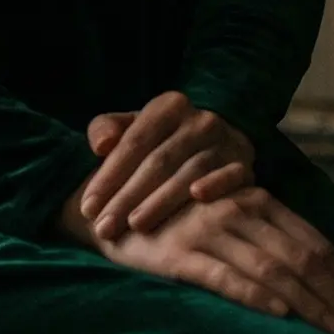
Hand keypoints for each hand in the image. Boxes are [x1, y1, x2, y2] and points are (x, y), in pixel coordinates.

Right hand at [59, 183, 333, 333]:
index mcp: (255, 198)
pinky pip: (224, 277)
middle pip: (303, 259)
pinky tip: (280, 313)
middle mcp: (236, 211)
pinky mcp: (180, 254)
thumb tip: (316, 263)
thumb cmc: (176, 211)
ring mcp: (208, 232)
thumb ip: (266, 226)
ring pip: (273, 271)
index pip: (315, 242)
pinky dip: (255, 295)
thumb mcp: (226, 208)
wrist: (108, 206)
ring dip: (312, 304)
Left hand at [80, 90, 255, 239]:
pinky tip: (197, 198)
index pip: (132, 143)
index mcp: (167, 106)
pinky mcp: (245, 162)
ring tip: (135, 225)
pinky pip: (232, 175)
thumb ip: (105, 129)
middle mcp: (199, 119)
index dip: (108, 176)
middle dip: (127, 196)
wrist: (213, 146)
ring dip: (160, 201)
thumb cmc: (160, 141)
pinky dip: (216, 184)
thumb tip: (101, 145)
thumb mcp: (131, 128)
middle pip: (157, 162)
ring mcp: (226, 140)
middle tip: (105, 226)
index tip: (88, 207)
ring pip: (188, 173)